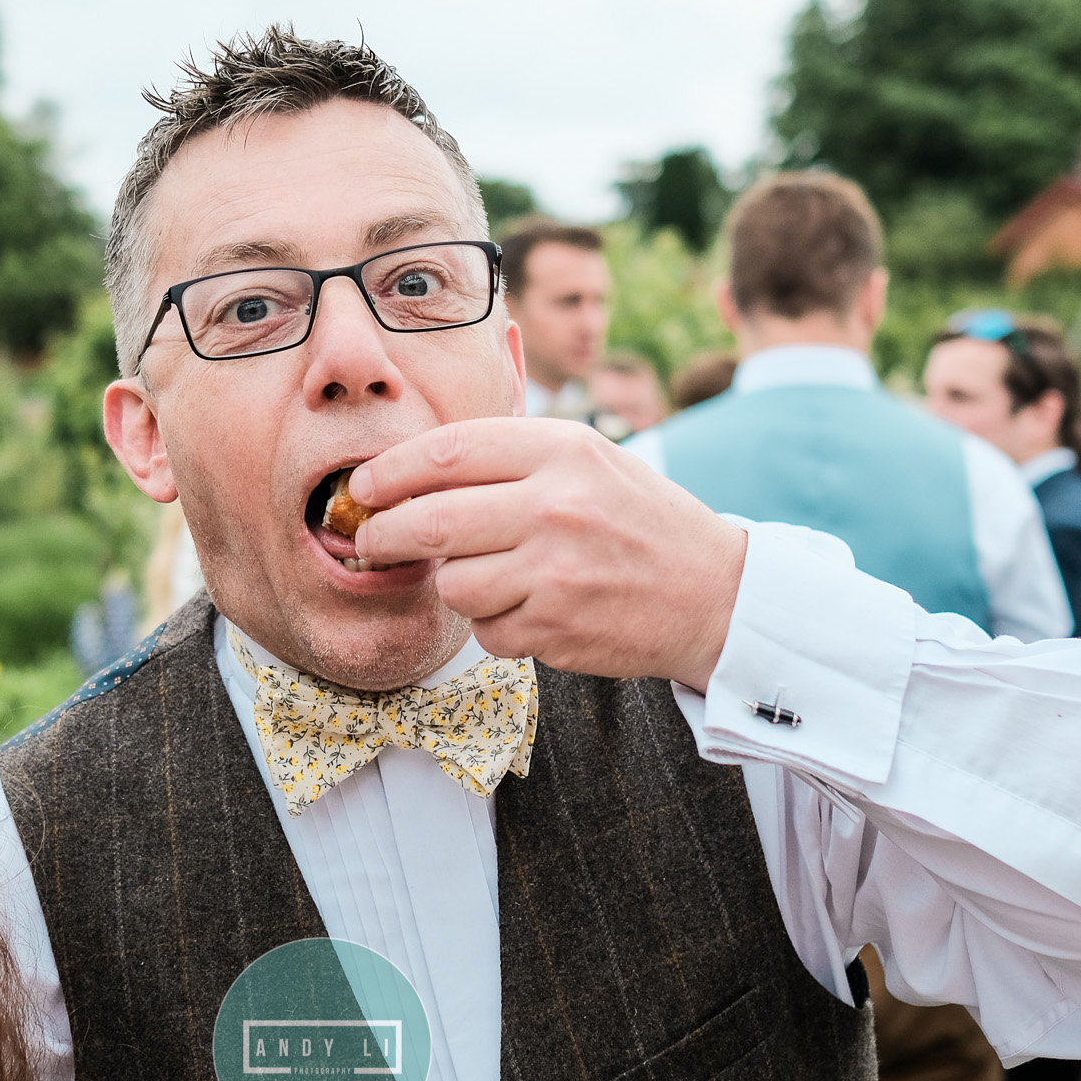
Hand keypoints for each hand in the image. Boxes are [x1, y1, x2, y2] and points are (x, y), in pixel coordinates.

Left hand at [351, 417, 746, 688]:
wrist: (716, 594)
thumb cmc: (641, 520)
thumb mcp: (589, 458)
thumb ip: (511, 454)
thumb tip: (414, 462)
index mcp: (562, 450)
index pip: (447, 452)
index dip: (390, 470)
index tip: (365, 485)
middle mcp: (557, 506)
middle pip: (431, 521)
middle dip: (384, 534)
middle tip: (370, 540)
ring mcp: (556, 571)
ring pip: (453, 582)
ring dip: (453, 583)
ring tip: (486, 574)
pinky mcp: (556, 628)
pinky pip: (486, 630)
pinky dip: (493, 624)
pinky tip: (528, 608)